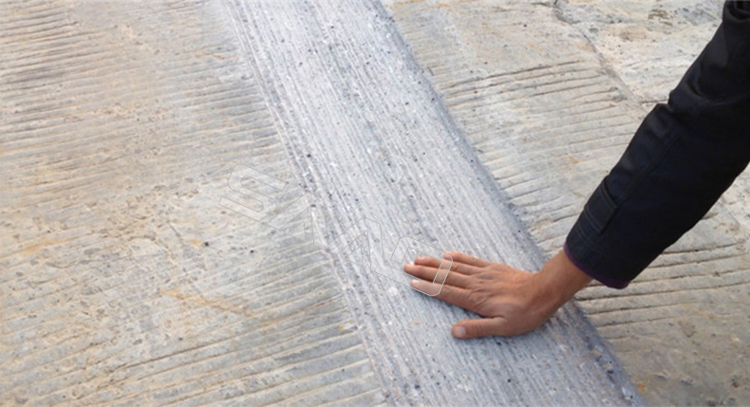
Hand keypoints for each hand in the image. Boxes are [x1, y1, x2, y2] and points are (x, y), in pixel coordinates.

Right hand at [403, 250, 591, 338]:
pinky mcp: (492, 268)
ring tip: (418, 258)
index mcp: (475, 299)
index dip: (428, 288)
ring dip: (435, 262)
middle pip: (445, 276)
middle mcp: (476, 284)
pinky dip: (457, 257)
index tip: (412, 283)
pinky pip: (471, 261)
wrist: (544, 291)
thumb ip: (478, 328)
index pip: (446, 292)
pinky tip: (447, 254)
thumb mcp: (503, 327)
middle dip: (424, 271)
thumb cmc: (525, 313)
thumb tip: (454, 332)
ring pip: (454, 267)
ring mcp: (483, 274)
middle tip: (406, 266)